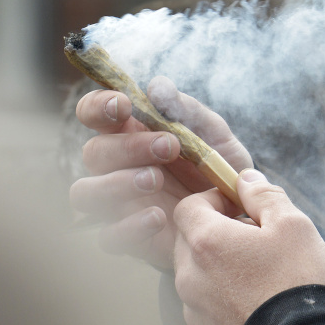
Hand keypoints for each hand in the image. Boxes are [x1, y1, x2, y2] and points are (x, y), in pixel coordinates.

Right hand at [69, 77, 251, 269]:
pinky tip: (159, 217)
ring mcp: (119, 204)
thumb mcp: (214, 136)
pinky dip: (128, 227)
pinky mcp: (129, 237)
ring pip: (84, 193)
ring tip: (156, 179)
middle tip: (170, 146)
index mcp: (131, 134)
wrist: (240, 216)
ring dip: (115, 183)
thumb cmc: (218, 169)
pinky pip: (107, 237)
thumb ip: (187, 110)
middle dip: (129, 146)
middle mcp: (117, 167)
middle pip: (93, 152)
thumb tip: (157, 87)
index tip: (122, 104)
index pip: (94, 113)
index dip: (98, 105)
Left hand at [173, 169, 324, 324]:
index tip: (241, 206)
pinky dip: (222, 295)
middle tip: (255, 237)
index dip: (213, 199)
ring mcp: (193, 309)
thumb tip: (246, 178)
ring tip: (259, 271)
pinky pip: (204, 304)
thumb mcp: (292, 224)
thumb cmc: (297, 280)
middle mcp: (189, 275)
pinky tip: (255, 299)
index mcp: (206, 241)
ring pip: (196, 273)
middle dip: (216, 231)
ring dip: (218, 265)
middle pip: (188, 240)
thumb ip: (264, 195)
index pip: (188, 207)